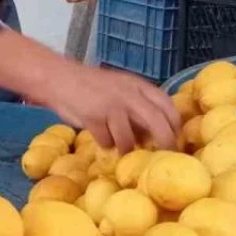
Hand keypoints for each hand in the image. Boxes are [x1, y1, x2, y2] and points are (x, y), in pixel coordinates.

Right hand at [38, 65, 180, 152]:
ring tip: (117, 143)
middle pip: (157, 122)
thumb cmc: (94, 88)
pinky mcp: (94, 117)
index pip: (168, 106)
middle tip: (164, 157)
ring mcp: (112, 106)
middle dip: (165, 142)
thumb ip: (139, 108)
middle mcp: (129, 94)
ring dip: (124, 147)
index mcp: (139, 86)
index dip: (176, 126)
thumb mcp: (122, 90)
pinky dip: (104, 143)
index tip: (176, 142)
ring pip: (129, 139)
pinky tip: (98, 134)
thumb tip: (156, 136)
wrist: (60, 78)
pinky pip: (106, 142)